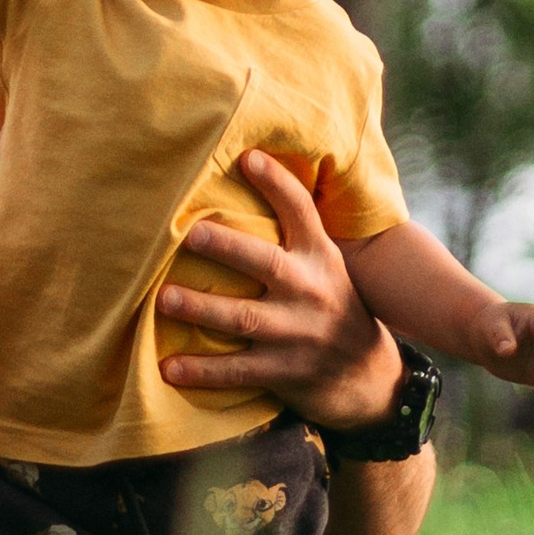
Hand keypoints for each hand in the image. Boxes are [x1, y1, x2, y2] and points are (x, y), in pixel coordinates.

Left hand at [155, 149, 403, 432]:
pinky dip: (202, 371)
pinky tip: (168, 368)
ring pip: (244, 318)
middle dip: (226, 247)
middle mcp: (310, 291)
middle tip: (190, 233)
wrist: (369, 376)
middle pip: (266, 263)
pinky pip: (237, 371)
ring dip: (201, 307)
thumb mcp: (326, 266)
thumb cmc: (332, 307)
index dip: (277, 183)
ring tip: (164, 298)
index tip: (248, 158)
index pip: (301, 212)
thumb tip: (247, 177)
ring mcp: (297, 335)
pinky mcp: (284, 372)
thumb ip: (294, 235)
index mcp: (320, 258)